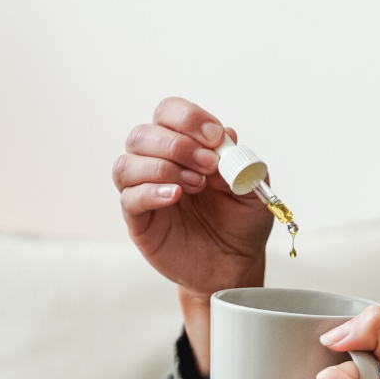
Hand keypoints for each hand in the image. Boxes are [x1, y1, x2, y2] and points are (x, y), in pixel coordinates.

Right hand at [113, 97, 274, 375]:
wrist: (235, 265)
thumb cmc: (241, 223)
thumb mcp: (253, 188)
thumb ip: (241, 160)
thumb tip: (227, 133)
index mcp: (185, 147)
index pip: (168, 113)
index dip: (188, 118)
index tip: (215, 137)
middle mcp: (159, 164)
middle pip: (142, 134)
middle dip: (176, 144)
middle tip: (208, 165)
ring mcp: (144, 191)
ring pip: (126, 163)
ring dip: (162, 166)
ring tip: (196, 184)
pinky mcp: (139, 221)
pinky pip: (128, 198)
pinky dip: (150, 192)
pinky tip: (175, 196)